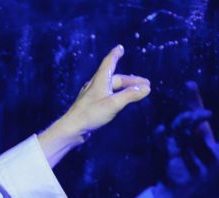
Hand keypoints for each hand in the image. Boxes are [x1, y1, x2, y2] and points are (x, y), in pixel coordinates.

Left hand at [38, 45, 150, 166]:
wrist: (71, 129)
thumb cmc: (90, 114)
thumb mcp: (113, 104)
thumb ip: (130, 95)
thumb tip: (146, 89)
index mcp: (99, 80)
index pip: (109, 63)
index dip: (115, 55)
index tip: (120, 48)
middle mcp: (94, 86)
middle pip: (115, 78)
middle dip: (130, 81)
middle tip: (145, 85)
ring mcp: (91, 96)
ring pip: (111, 88)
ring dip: (124, 89)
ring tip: (135, 93)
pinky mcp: (90, 106)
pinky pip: (106, 96)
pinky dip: (116, 96)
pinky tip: (119, 102)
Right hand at [156, 81, 218, 197]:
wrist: (182, 189)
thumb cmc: (200, 172)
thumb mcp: (217, 157)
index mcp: (198, 132)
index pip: (194, 111)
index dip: (193, 98)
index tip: (189, 84)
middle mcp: (185, 135)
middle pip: (186, 118)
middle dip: (193, 112)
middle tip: (207, 113)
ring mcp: (175, 143)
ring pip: (177, 127)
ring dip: (184, 121)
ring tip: (192, 116)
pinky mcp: (167, 154)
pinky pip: (163, 143)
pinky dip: (161, 136)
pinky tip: (161, 129)